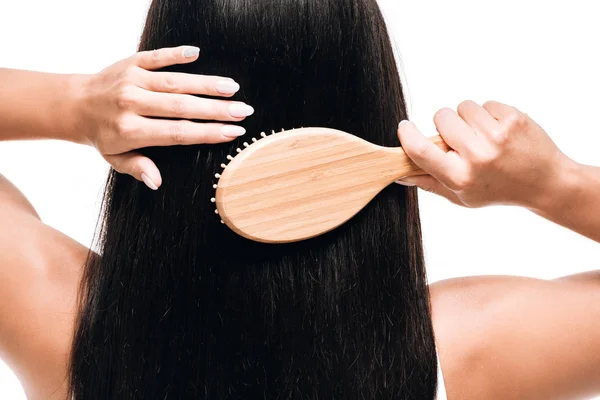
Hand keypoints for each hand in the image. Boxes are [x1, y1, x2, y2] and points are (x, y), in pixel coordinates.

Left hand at [74, 46, 253, 189]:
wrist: (74, 103)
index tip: (232, 132)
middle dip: (216, 109)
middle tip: (243, 110)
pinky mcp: (131, 62)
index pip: (177, 132)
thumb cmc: (101, 135)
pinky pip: (156, 56)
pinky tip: (197, 53)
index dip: (207, 133)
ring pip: (175, 81)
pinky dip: (176, 54)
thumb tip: (157, 182)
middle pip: (182, 107)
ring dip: (206, 83)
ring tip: (232, 88)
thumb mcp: (115, 158)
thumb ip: (137, 168)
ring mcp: (132, 80)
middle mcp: (131, 103)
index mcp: (130, 130)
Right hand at [396, 101, 574, 210]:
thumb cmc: (498, 190)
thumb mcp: (461, 197)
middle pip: (441, 118)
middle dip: (445, 124)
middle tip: (459, 138)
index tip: (404, 127)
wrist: (545, 183)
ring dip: (468, 118)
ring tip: (482, 136)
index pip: (421, 151)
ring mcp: (497, 135)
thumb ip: (429, 183)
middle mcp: (478, 156)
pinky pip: (485, 104)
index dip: (408, 135)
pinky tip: (498, 132)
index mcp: (460, 177)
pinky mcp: (514, 119)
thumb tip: (399, 173)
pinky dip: (488, 115)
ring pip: (463, 107)